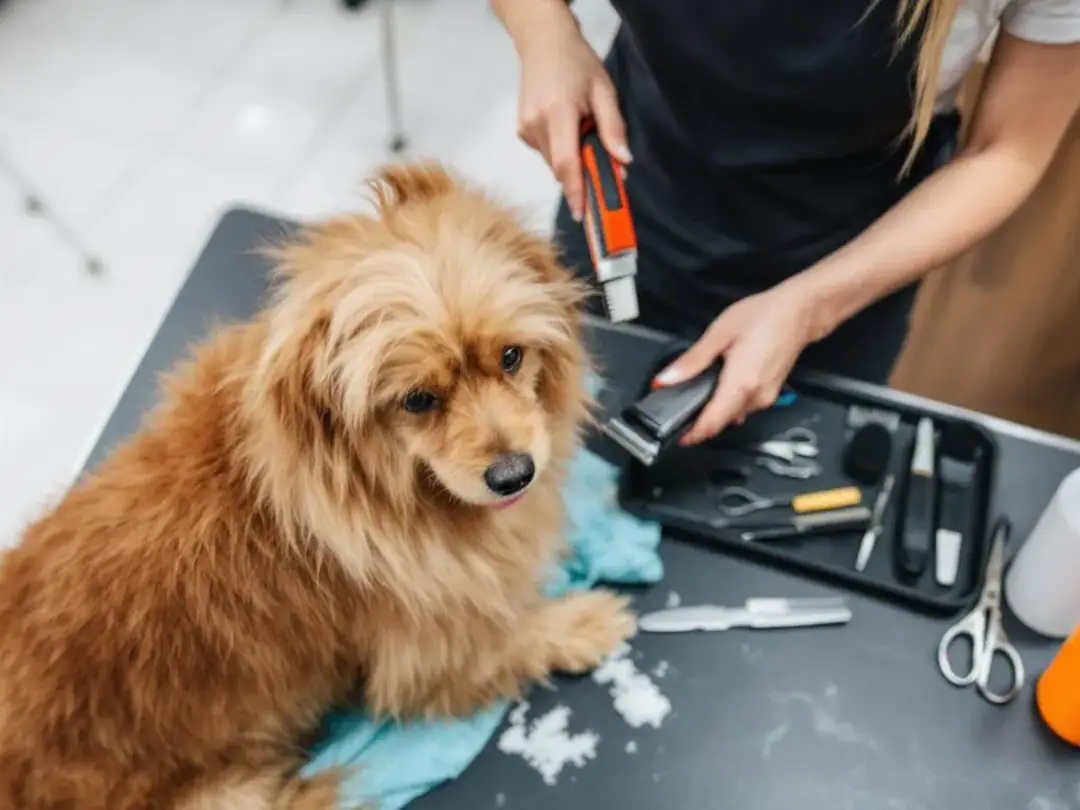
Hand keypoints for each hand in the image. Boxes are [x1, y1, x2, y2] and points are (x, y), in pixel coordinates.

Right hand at [515, 15, 630, 220]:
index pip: (567, 163)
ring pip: (554, 163)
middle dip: (582, 177)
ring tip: (582, 135)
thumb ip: (614, 128)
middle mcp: (537, 124)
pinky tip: (566, 129)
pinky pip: (546, 153)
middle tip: (602, 173)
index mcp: (559, 112)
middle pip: (562, 168)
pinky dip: (560, 151)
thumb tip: (623, 162)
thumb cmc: (576, 62)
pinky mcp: (522, 131)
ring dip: (571, 161)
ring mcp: (526, 129)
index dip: (576, 192)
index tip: (584, 215)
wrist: (543, 42)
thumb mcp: (604, 91)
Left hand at [652, 286, 818, 444]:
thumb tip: (665, 380)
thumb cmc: (763, 316)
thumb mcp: (719, 334)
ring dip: (715, 410)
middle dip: (700, 422)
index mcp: (741, 384)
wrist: (799, 312)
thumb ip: (692, 361)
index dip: (692, 434)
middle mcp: (756, 396)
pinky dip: (728, 402)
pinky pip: (744, 405)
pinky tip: (720, 385)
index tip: (676, 436)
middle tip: (679, 411)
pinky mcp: (770, 393)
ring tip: (696, 394)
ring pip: (733, 414)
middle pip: (721, 422)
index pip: (712, 423)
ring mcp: (766, 397)